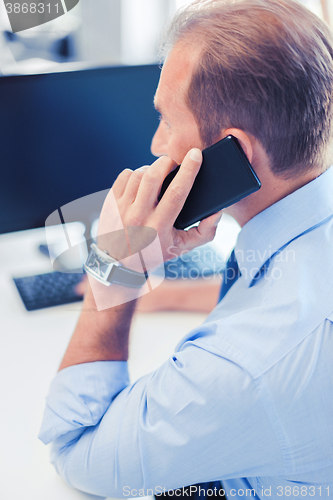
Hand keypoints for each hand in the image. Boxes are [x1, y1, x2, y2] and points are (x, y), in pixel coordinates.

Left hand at [97, 149, 221, 270]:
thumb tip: (217, 212)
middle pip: (153, 176)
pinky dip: (136, 173)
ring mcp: (122, 209)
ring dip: (152, 168)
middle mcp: (139, 216)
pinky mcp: (111, 202)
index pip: (176, 193)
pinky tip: (141, 181)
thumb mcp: (182, 248)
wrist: (120, 264)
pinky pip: (125, 175)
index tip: (195, 154)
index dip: (188, 171)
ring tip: (158, 175)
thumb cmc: (155, 253)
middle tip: (174, 162)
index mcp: (159, 227)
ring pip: (139, 174)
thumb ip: (205, 232)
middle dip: (167, 162)